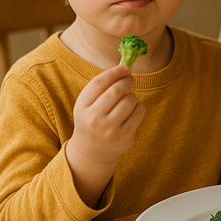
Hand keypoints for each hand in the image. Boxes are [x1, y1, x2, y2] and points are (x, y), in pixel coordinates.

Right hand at [66, 64, 144, 205]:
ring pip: (130, 100)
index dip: (115, 72)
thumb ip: (101, 87)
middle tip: (129, 79)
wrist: (91, 153)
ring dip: (132, 95)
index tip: (125, 68)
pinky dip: (138, 107)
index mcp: (82, 107)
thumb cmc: (91, 120)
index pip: (100, 82)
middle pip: (117, 90)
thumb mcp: (88, 104)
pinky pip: (139, 112)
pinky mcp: (124, 137)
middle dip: (127, 81)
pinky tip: (132, 111)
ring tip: (128, 100)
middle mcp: (94, 119)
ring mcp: (109, 130)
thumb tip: (124, 67)